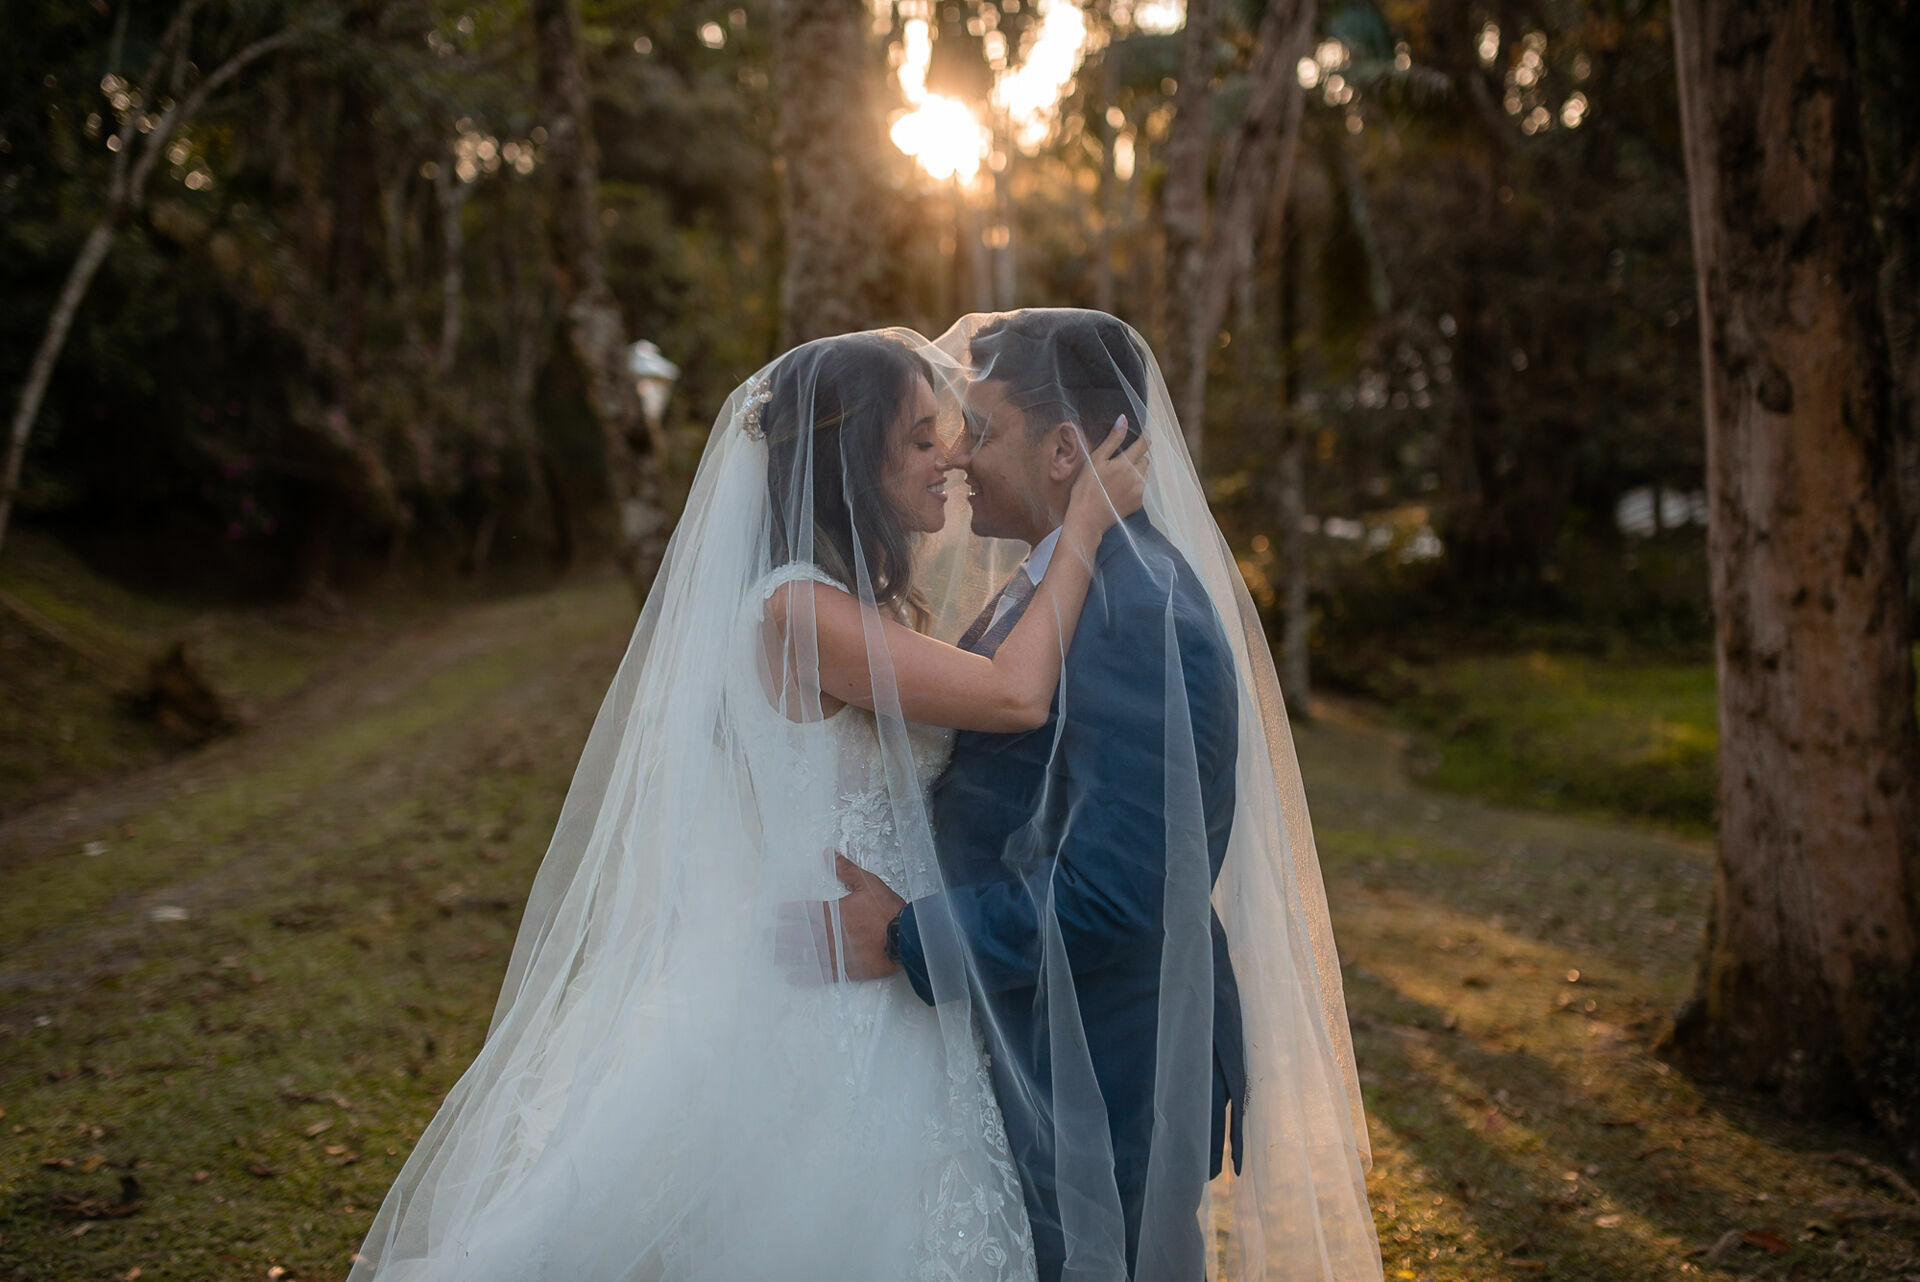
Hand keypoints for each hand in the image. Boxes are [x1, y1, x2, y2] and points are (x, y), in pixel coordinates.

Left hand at [777, 854, 903, 983]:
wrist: (904, 937)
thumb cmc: (886, 910)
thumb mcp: (867, 883)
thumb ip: (846, 869)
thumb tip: (827, 853)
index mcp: (832, 912)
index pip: (804, 911)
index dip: (788, 912)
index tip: (774, 914)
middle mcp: (828, 934)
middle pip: (799, 935)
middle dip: (780, 935)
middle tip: (763, 937)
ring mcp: (835, 954)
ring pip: (805, 955)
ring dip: (787, 955)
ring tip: (772, 956)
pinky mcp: (844, 970)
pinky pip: (820, 975)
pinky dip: (805, 976)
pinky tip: (792, 977)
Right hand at [1065, 418, 1148, 539]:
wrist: (1087, 519)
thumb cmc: (1086, 488)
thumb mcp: (1096, 460)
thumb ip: (1113, 440)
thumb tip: (1123, 420)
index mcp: (1126, 463)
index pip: (1143, 445)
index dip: (1145, 437)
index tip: (1145, 433)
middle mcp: (1137, 476)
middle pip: (1144, 460)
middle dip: (1136, 458)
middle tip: (1120, 462)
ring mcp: (1139, 491)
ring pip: (1144, 474)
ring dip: (1136, 472)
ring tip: (1118, 478)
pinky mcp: (1138, 503)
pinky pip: (1141, 489)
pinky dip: (1133, 486)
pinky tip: (1119, 490)